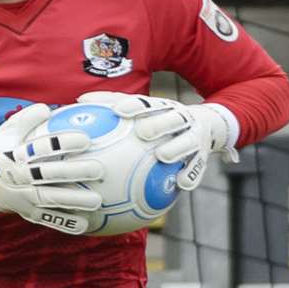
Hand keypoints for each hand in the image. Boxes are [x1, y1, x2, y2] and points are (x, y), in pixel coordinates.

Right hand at [0, 103, 104, 234]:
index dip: (62, 143)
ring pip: (51, 199)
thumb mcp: (5, 133)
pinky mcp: (26, 213)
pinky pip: (47, 219)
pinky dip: (64, 223)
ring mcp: (23, 198)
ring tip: (97, 201)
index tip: (85, 139)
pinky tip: (84, 224)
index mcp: (16, 156)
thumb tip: (49, 107)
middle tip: (98, 169)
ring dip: (74, 200)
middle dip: (74, 172)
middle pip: (49, 174)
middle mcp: (20, 178)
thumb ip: (27, 119)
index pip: (42, 148)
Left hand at [76, 90, 239, 191]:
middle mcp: (181, 119)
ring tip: (163, 156)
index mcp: (163, 107)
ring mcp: (194, 137)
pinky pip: (197, 168)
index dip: (134, 105)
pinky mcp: (203, 156)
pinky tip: (181, 185)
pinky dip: (191, 175)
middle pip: (172, 118)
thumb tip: (79, 102)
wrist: (209, 125)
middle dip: (159, 123)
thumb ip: (114, 106)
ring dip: (176, 148)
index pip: (147, 103)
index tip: (118, 111)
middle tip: (143, 132)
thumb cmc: (163, 120)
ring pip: (187, 141)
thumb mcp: (145, 110)